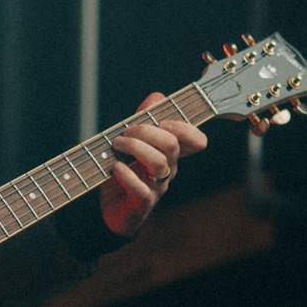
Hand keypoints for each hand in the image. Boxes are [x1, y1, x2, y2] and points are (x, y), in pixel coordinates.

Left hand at [98, 91, 208, 237]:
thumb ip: (144, 118)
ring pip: (159, 163)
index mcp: (170, 154)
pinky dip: (126, 174)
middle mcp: (168, 170)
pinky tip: (115, 168)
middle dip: (146, 131)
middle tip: (124, 133)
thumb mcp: (132, 142)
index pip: (196, 141)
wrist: (110, 210)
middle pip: (171, 144)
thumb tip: (157, 96)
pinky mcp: (142, 204)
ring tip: (116, 146)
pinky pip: (142, 189)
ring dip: (135, 148)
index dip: (185, 128)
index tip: (163, 122)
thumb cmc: (124, 172)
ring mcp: (157, 188)